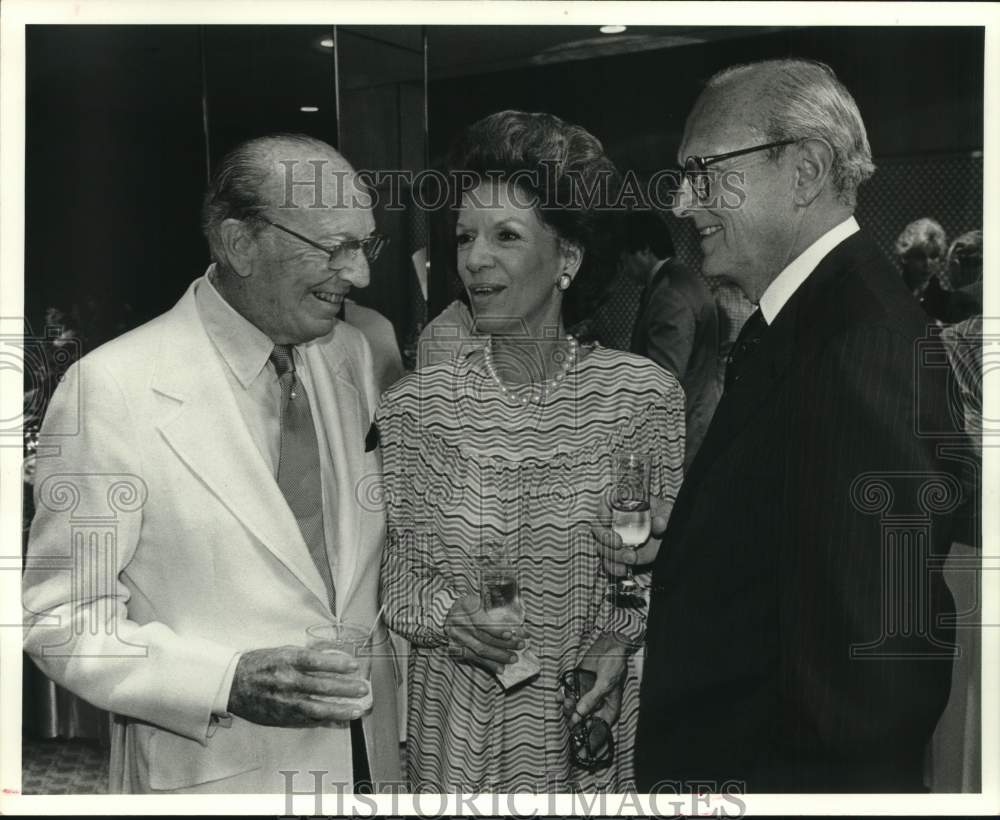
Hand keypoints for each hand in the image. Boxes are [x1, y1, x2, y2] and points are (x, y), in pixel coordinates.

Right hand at [227, 646, 369, 726]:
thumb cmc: (260, 664)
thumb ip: (306, 655)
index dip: (335, 664)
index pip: (314, 661)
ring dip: (339, 709)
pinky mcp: (282, 716)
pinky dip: (325, 720)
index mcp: (285, 660)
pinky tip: (340, 720)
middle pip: (319, 685)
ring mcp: (284, 701)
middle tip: (363, 689)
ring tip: (357, 710)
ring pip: (316, 707)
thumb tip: (333, 656)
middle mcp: (285, 681)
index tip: (353, 666)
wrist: (233, 684)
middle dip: (344, 688)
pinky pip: (307, 719)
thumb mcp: (282, 651)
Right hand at [444, 593, 524, 674]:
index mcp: (466, 606)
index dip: (497, 630)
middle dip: (505, 643)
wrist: (447, 612)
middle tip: (520, 645)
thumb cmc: (470, 606)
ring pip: (480, 649)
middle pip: (484, 637)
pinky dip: (489, 664)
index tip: (512, 634)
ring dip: (499, 656)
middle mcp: (459, 622)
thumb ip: (496, 612)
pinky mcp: (456, 649)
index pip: (482, 621)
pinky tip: (500, 668)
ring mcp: (456, 637)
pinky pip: (474, 659)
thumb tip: (518, 628)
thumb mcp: (481, 601)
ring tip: (513, 658)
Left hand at [559, 633, 632, 728]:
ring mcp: (588, 694)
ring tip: (566, 700)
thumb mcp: (605, 684)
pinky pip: (570, 693)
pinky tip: (560, 695)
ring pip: (575, 707)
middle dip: (574, 715)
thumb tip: (579, 713)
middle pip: (583, 718)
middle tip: (570, 709)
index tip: (576, 728)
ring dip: (568, 705)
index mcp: (609, 708)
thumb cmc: (615, 664)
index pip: (598, 726)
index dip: (587, 729)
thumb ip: (592, 699)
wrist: (609, 645)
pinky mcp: (580, 684)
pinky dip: (563, 695)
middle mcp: (598, 704)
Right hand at [591, 494, 670, 576]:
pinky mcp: (616, 554)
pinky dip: (614, 567)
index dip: (602, 510)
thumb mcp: (666, 513)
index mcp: (624, 504)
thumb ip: (663, 517)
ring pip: (601, 546)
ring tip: (630, 558)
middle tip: (619, 543)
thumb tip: (660, 523)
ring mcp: (614, 538)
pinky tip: (622, 569)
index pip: (605, 503)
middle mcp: (615, 520)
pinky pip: (608, 561)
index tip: (608, 518)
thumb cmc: (663, 517)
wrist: (667, 535)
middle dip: (606, 537)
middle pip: (598, 526)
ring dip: (613, 555)